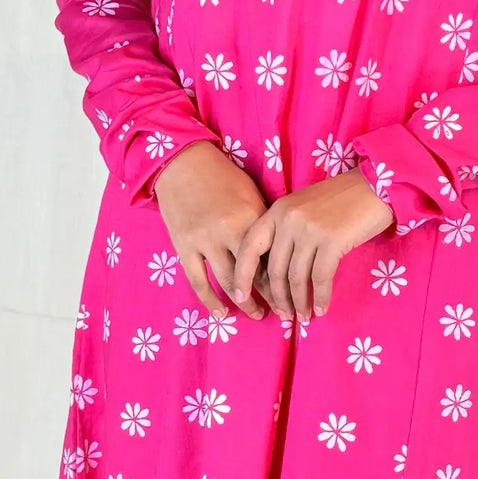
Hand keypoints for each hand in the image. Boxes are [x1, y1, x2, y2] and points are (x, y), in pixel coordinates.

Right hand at [151, 142, 276, 318]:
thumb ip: (264, 224)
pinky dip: (210, 301)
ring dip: (244, 303)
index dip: (284, 279)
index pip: (271, 256)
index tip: (295, 293)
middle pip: (253, 273)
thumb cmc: (223, 177)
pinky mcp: (183, 247)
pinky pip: (198, 282)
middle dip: (270, 297)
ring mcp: (203, 240)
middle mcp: (227, 231)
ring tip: (257, 315)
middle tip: (283, 311)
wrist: (182, 163)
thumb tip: (282, 254)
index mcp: (249, 217)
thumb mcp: (251, 195)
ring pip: (227, 282)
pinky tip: (222, 314)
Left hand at [228, 169, 394, 323]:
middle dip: (278, 298)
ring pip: (296, 277)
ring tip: (303, 317)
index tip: (240, 296)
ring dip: (299, 302)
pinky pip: (320, 277)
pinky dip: (321, 297)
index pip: (250, 246)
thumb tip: (276, 271)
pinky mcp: (332, 240)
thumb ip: (287, 230)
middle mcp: (289, 219)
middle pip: (274, 269)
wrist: (375, 186)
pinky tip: (322, 308)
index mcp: (278, 210)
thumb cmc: (341, 199)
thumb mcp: (304, 207)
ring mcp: (310, 229)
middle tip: (283, 316)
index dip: (242, 275)